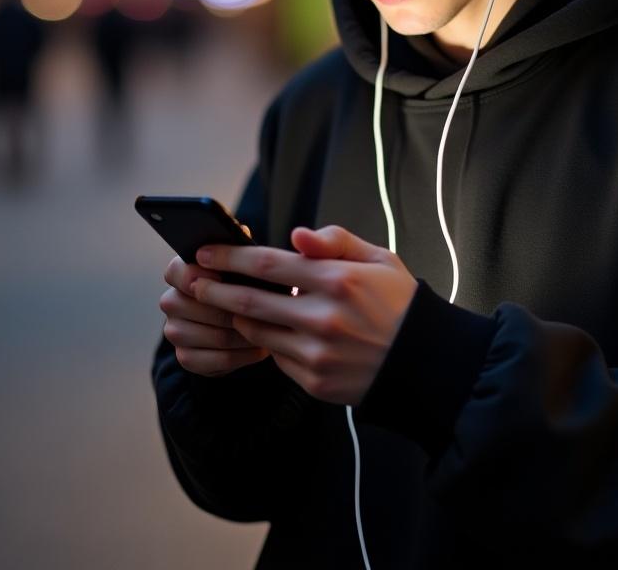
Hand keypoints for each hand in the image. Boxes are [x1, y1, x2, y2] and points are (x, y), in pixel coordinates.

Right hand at [160, 255, 270, 376]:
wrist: (241, 323)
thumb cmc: (245, 284)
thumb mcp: (243, 265)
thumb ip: (239, 248)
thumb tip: (244, 232)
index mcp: (180, 273)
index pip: (175, 271)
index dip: (198, 274)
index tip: (222, 276)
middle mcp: (171, 301)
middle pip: (197, 305)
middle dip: (234, 307)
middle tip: (263, 307)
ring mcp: (175, 331)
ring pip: (212, 334)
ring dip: (243, 333)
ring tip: (269, 329)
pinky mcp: (187, 358)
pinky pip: (216, 359)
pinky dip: (242, 355)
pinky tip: (260, 348)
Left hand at [191, 225, 417, 404]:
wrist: (424, 362)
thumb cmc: (399, 302)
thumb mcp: (379, 258)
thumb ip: (336, 242)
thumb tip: (295, 235)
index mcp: (338, 280)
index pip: (268, 265)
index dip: (230, 258)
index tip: (205, 252)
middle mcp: (323, 317)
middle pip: (249, 301)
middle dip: (214, 290)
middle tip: (193, 282)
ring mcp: (317, 353)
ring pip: (257, 333)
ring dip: (238, 317)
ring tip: (229, 305)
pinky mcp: (314, 381)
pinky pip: (276, 358)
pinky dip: (269, 342)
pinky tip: (272, 332)